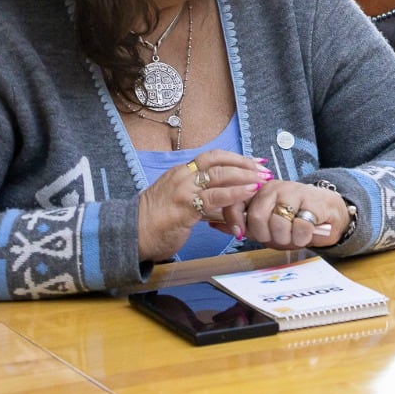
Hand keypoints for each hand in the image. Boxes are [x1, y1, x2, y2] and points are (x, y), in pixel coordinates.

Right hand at [136, 149, 270, 261]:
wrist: (130, 236)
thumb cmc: (156, 223)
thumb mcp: (181, 204)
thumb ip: (204, 201)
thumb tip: (228, 203)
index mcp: (181, 172)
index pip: (212, 157)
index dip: (236, 157)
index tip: (255, 162)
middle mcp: (182, 176)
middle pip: (218, 161)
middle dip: (245, 164)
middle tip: (264, 169)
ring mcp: (182, 189)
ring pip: (219, 175)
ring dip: (245, 176)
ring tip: (262, 180)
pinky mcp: (184, 206)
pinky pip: (214, 197)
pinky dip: (235, 193)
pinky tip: (249, 192)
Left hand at [229, 180, 353, 249]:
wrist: (326, 213)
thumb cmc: (292, 220)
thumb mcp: (263, 224)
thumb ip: (240, 223)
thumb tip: (211, 223)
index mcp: (258, 189)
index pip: (236, 202)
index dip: (235, 221)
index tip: (240, 234)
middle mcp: (274, 186)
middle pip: (257, 216)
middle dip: (265, 234)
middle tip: (274, 237)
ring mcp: (294, 191)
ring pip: (278, 223)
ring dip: (285, 237)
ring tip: (292, 235)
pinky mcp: (313, 200)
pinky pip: (300, 227)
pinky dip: (301, 237)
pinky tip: (305, 234)